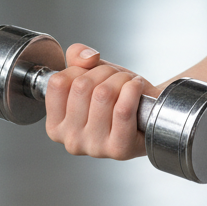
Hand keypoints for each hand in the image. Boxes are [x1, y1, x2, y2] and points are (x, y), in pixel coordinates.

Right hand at [44, 44, 158, 160]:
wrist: (150, 113)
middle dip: (105, 72)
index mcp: (56, 124)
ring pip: (103, 94)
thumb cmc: (119, 96)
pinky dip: (133, 89)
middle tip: (117, 78)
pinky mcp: (118, 148)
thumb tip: (84, 57)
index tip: (94, 74)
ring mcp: (94, 147)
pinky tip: (136, 87)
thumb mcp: (94, 72)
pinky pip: (123, 109)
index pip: (58, 82)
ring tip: (128, 85)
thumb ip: (78, 58)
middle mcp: (71, 140)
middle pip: (82, 86)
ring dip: (122, 79)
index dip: (81, 69)